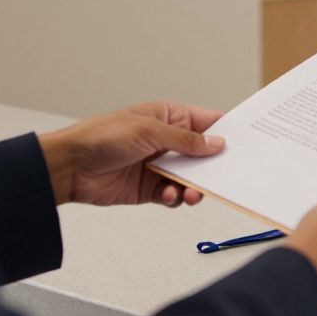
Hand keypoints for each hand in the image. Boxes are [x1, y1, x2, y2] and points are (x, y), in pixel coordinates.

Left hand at [38, 102, 224, 207]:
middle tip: (224, 177)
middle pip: (203, 154)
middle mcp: (167, 141)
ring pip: (192, 178)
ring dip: (195, 187)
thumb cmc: (102, 137)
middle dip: (214, 166)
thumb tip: (217, 144)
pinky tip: (168, 197)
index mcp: (169, 117)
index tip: (246, 144)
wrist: (70, 167)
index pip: (207, 122)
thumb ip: (186, 141)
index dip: (226, 132)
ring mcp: (159, 165)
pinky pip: (174, 195)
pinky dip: (176, 198)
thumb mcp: (149, 132)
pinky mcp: (150, 188)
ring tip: (191, 194)